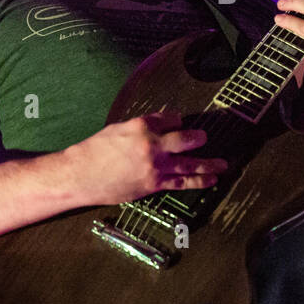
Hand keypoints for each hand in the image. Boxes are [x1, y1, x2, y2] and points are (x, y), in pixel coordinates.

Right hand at [71, 110, 226, 204]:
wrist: (80, 175)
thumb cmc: (95, 150)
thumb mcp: (119, 128)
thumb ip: (143, 126)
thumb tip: (163, 125)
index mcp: (142, 125)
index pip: (170, 118)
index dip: (176, 121)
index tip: (179, 123)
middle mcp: (152, 144)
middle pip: (185, 139)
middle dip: (198, 138)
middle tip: (205, 137)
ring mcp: (154, 166)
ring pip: (189, 164)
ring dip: (209, 164)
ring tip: (223, 164)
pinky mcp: (153, 185)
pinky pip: (181, 183)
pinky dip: (198, 181)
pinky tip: (210, 180)